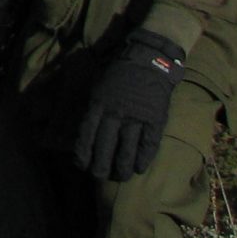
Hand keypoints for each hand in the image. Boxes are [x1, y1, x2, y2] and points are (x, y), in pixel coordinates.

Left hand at [73, 30, 184, 181]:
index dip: (83, 153)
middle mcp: (116, 112)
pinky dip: (143, 159)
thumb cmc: (120, 75)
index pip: (87, 134)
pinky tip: (138, 168)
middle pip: (105, 146)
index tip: (82, 166)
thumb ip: (93, 109)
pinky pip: (148, 144)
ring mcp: (136, 117)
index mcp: (99, 104)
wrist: (149, 60)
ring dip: (122, 167)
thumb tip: (84, 134)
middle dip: (101, 166)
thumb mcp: (98, 87)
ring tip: (120, 177)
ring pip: (126, 150)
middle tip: (100, 176)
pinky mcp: (155, 119)